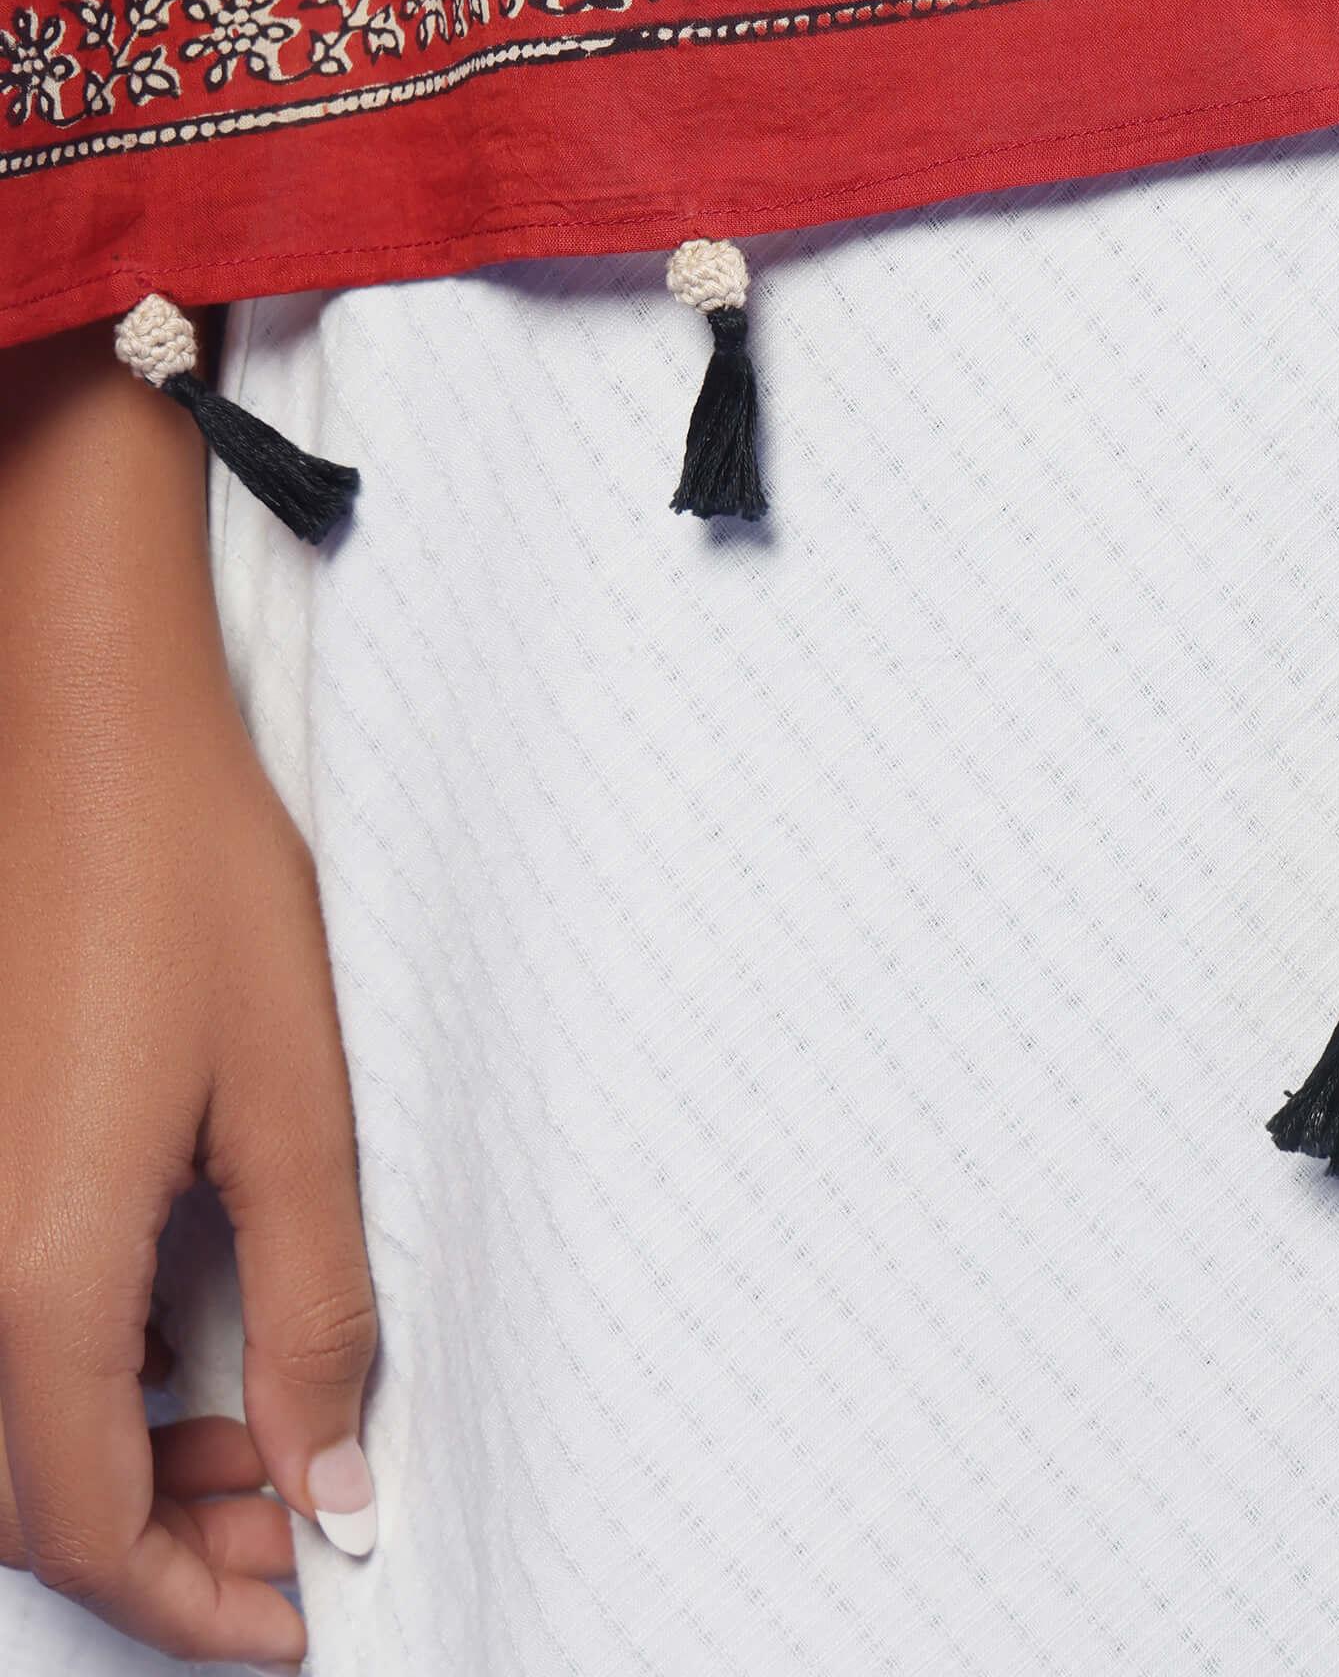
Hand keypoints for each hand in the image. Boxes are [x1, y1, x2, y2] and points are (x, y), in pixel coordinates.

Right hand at [0, 326, 376, 1664]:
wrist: (82, 732)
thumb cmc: (188, 885)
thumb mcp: (293, 1104)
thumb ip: (309, 1310)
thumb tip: (327, 1482)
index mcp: (33, 1268)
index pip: (88, 1523)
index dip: (190, 1601)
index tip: (288, 1622)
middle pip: (24, 1503)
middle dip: (160, 1552)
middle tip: (290, 1535)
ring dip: (113, 1477)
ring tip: (254, 1452)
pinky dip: (68, 1394)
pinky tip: (168, 1367)